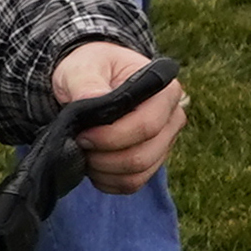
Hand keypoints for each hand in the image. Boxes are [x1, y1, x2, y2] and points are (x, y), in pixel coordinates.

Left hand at [56, 40, 183, 190]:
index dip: (111, 137)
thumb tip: (91, 100)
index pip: (147, 126)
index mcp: (165, 91)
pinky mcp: (152, 159)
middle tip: (78, 145)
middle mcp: (172, 118)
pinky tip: (91, 166)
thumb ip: (85, 82)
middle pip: (143, 155)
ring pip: (139, 173)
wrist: (90, 79)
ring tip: (82, 153)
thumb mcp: (82, 67)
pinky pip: (132, 183)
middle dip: (104, 158)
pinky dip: (107, 181)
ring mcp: (165, 141)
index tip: (82, 135)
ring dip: (104, 171)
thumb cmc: (90, 69)